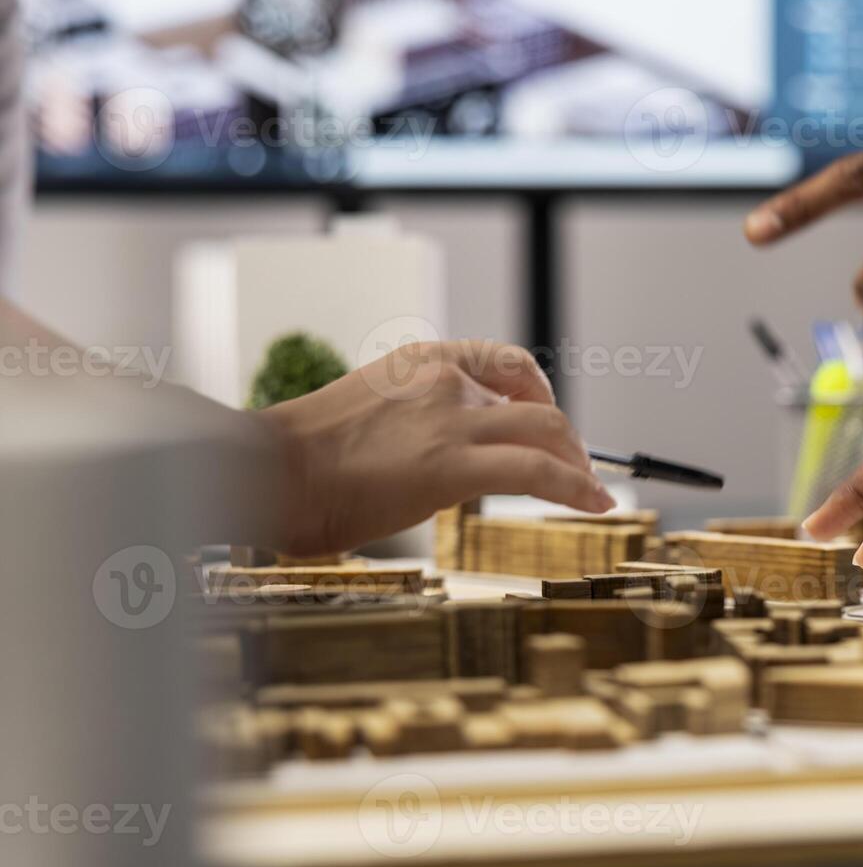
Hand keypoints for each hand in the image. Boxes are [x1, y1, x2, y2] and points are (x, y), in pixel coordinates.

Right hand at [260, 340, 613, 556]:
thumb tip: (441, 452)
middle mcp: (443, 380)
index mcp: (420, 361)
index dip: (539, 393)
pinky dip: (576, 488)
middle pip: (535, 400)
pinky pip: (536, 472)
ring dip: (578, 464)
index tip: (548, 419)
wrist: (263, 472)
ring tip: (591, 491)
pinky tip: (594, 505)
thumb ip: (414, 419)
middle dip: (566, 438)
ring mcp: (449, 419)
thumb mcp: (368, 413)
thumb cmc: (301, 459)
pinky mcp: (451, 466)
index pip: (504, 361)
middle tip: (576, 468)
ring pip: (546, 431)